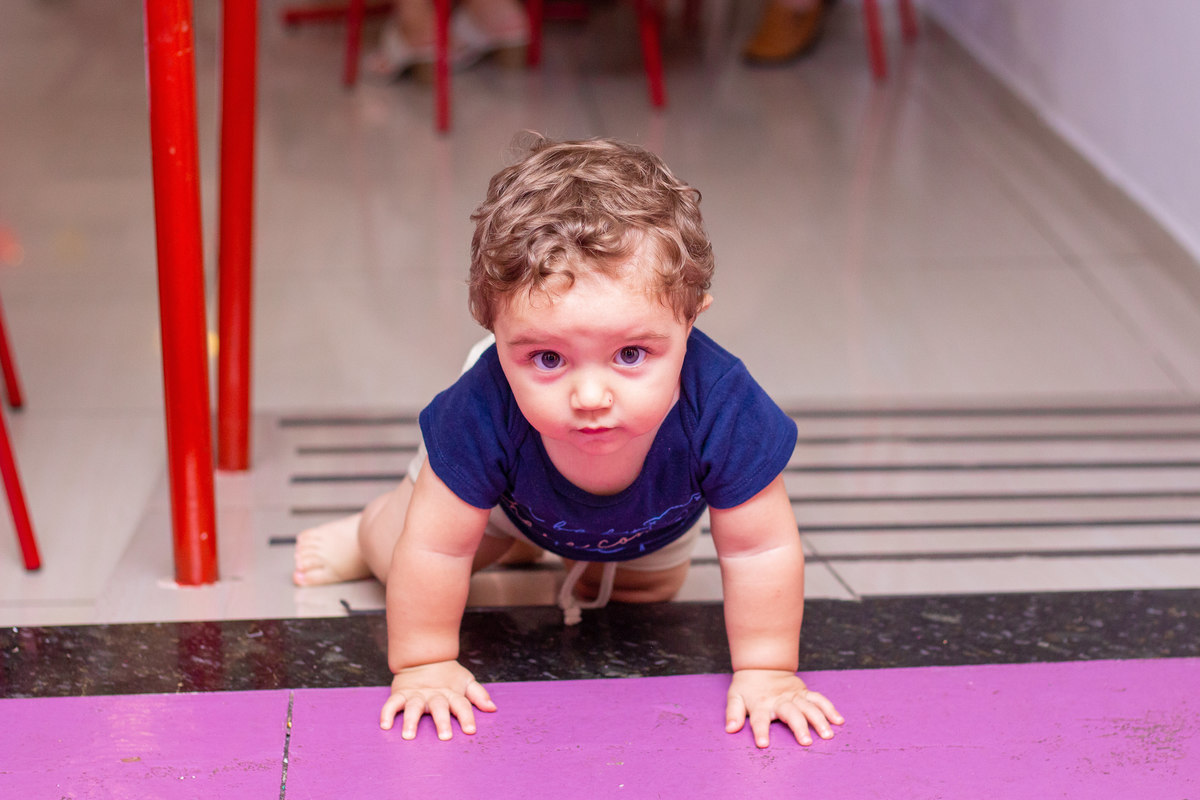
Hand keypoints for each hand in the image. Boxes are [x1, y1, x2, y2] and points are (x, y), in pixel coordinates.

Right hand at [379, 660, 495, 739]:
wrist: (423, 656)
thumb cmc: (447, 675)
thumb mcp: (465, 682)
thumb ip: (478, 695)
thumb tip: (493, 708)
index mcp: (451, 693)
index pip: (461, 704)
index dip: (467, 716)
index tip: (471, 731)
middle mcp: (434, 694)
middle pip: (439, 707)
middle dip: (442, 721)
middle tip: (445, 737)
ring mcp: (416, 694)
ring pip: (413, 707)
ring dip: (411, 721)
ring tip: (409, 736)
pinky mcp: (401, 693)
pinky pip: (392, 703)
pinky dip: (387, 713)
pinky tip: (385, 725)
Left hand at [726, 669, 842, 747]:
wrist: (762, 664)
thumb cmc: (748, 686)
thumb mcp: (735, 697)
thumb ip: (733, 713)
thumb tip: (730, 729)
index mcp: (761, 704)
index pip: (759, 720)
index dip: (760, 731)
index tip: (763, 744)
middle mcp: (780, 700)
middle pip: (791, 713)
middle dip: (799, 727)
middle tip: (807, 742)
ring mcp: (794, 695)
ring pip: (809, 707)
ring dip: (819, 720)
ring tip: (828, 735)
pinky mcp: (804, 692)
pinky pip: (819, 699)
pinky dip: (829, 709)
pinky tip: (839, 721)